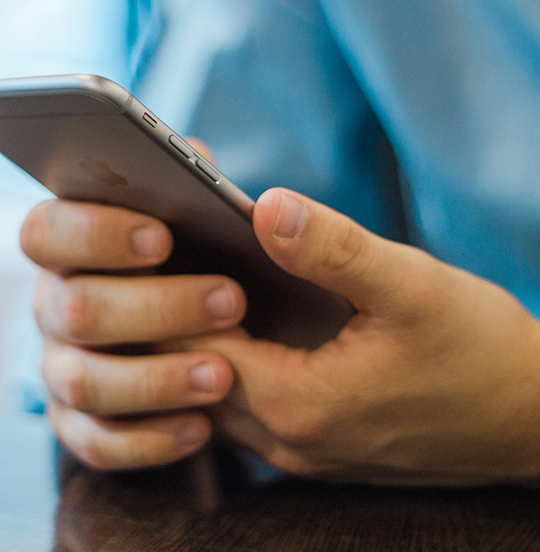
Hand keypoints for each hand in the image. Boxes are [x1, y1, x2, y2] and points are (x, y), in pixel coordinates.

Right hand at [20, 199, 244, 469]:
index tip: (162, 240)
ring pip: (84, 382)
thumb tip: (227, 183)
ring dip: (154, 380)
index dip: (95, 235)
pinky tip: (201, 427)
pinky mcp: (77, 422)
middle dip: (154, 308)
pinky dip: (148, 439)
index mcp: (65, 245)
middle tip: (229, 300)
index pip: (44, 232)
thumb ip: (199, 183)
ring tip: (222, 375)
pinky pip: (97, 442)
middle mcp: (52, 304)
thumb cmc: (193, 254)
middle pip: (72, 309)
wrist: (197, 324)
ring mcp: (59, 366)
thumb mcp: (195, 212)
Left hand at [168, 188, 539, 484]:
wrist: (532, 421)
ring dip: (196, 346)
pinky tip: (236, 325)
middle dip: (171, 319)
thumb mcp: (412, 286)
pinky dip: (227, 367)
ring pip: (213, 398)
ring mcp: (299, 451)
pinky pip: (244, 409)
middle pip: (192, 376)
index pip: (192, 348)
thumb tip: (266, 206)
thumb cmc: (482, 353)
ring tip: (190, 285)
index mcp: (298, 403)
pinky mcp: (314, 447)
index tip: (155, 246)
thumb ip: (333, 248)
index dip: (169, 294)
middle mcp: (286, 439)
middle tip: (161, 259)